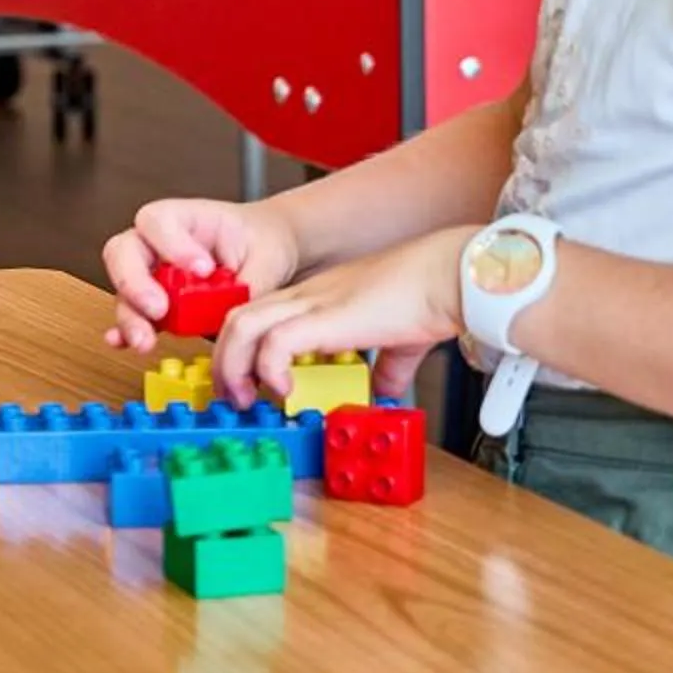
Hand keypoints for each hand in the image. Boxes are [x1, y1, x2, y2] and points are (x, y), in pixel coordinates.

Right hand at [100, 198, 301, 355]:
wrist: (266, 251)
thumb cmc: (262, 242)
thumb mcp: (266, 257)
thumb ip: (248, 285)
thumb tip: (234, 315)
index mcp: (184, 218)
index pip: (159, 221)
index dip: (172, 244)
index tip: (202, 269)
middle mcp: (158, 244)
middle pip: (123, 252)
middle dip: (135, 282)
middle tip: (159, 308)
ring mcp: (153, 275)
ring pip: (124, 290)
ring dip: (131, 316)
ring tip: (145, 339)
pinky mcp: (156, 304)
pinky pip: (132, 315)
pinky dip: (125, 331)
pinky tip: (124, 343)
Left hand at [210, 225, 476, 407]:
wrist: (448, 274)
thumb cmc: (429, 297)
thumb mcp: (398, 338)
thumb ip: (388, 364)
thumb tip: (387, 389)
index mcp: (318, 300)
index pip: (257, 318)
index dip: (241, 351)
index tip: (245, 385)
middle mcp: (307, 297)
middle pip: (235, 319)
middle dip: (224, 362)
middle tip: (234, 398)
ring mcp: (313, 303)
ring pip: (241, 325)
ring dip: (234, 366)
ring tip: (246, 398)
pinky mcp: (327, 318)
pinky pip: (276, 342)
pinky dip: (268, 367)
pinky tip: (284, 389)